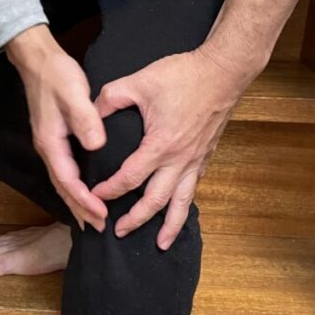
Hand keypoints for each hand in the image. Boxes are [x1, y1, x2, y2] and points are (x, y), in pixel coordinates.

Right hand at [7, 26, 107, 231]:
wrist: (38, 60)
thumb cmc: (56, 75)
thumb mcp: (74, 94)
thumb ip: (86, 120)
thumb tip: (97, 145)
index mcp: (50, 143)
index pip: (67, 181)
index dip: (84, 200)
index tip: (101, 214)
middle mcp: (47, 149)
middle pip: (63, 188)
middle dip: (80, 209)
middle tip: (99, 228)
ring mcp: (49, 145)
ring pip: (63, 182)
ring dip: (77, 202)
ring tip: (92, 219)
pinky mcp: (54, 139)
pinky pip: (65, 171)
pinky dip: (74, 187)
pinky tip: (84, 192)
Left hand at [92, 42, 264, 249]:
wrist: (224, 70)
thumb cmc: (184, 75)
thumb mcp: (140, 81)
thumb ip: (111, 97)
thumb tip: (90, 112)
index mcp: (160, 145)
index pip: (130, 178)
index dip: (110, 190)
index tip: (94, 195)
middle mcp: (180, 159)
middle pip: (155, 201)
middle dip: (136, 219)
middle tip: (118, 231)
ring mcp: (196, 160)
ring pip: (181, 202)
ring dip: (169, 226)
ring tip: (160, 244)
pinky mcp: (206, 156)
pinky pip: (194, 188)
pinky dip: (185, 205)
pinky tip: (178, 212)